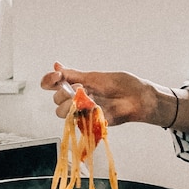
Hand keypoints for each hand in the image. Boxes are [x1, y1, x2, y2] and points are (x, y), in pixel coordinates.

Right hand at [40, 62, 164, 125]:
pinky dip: (82, 113)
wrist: (139, 98)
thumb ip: (74, 74)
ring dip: (70, 104)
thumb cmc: (124, 85)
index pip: (53, 84)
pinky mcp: (91, 122)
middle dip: (64, 92)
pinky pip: (77, 122)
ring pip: (62, 112)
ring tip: (86, 98)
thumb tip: (57, 66)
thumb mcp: (96, 76)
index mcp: (78, 85)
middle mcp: (79, 98)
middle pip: (56, 99)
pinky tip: (93, 107)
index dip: (49, 80)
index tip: (57, 76)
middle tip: (81, 87)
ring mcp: (84, 111)